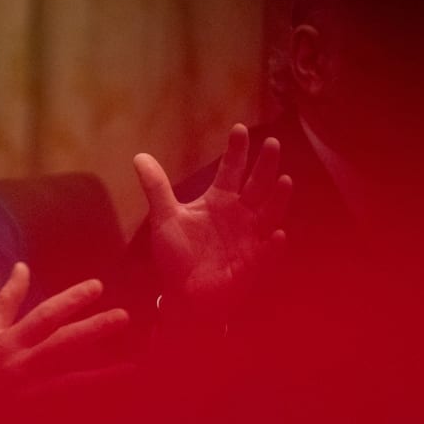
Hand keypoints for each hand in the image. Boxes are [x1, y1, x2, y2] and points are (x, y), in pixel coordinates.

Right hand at [0, 263, 130, 423]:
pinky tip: (116, 406)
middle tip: (123, 317)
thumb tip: (22, 266)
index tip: (98, 286)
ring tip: (134, 369)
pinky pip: (69, 415)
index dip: (71, 299)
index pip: (44, 315)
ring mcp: (30, 398)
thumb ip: (8, 300)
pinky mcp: (35, 422)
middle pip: (62, 346)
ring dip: (104, 377)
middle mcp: (22, 367)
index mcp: (10, 343)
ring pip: (71, 384)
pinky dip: (91, 410)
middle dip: (93, 330)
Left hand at [134, 124, 291, 320]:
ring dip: (278, 198)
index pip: (231, 169)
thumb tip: (139, 156)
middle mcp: (239, 214)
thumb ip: (156, 187)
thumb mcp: (165, 218)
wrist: (185, 294)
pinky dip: (273, 245)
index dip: (236, 150)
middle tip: (272, 143)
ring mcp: (249, 237)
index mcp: (220, 200)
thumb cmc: (178, 255)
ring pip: (268, 213)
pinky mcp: (252, 262)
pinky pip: (266, 253)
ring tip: (285, 180)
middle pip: (256, 184)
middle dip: (265, 165)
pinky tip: (279, 234)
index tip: (240, 128)